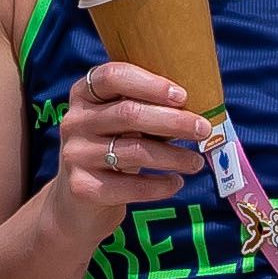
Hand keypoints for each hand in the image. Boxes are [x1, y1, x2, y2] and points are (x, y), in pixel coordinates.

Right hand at [41, 60, 208, 247]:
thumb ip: (144, 108)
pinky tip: (176, 183)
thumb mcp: (119, 123)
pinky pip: (131, 186)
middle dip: (174, 121)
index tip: (183, 96)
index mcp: (84, 94)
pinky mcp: (82, 188)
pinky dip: (160, 185)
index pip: (113, 76)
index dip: (150, 84)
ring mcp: (75, 155)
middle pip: (129, 114)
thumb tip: (195, 108)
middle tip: (203, 129)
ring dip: (174, 156)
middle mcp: (74, 121)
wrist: (77, 202)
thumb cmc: (110, 150)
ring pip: (135, 151)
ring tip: (196, 162)